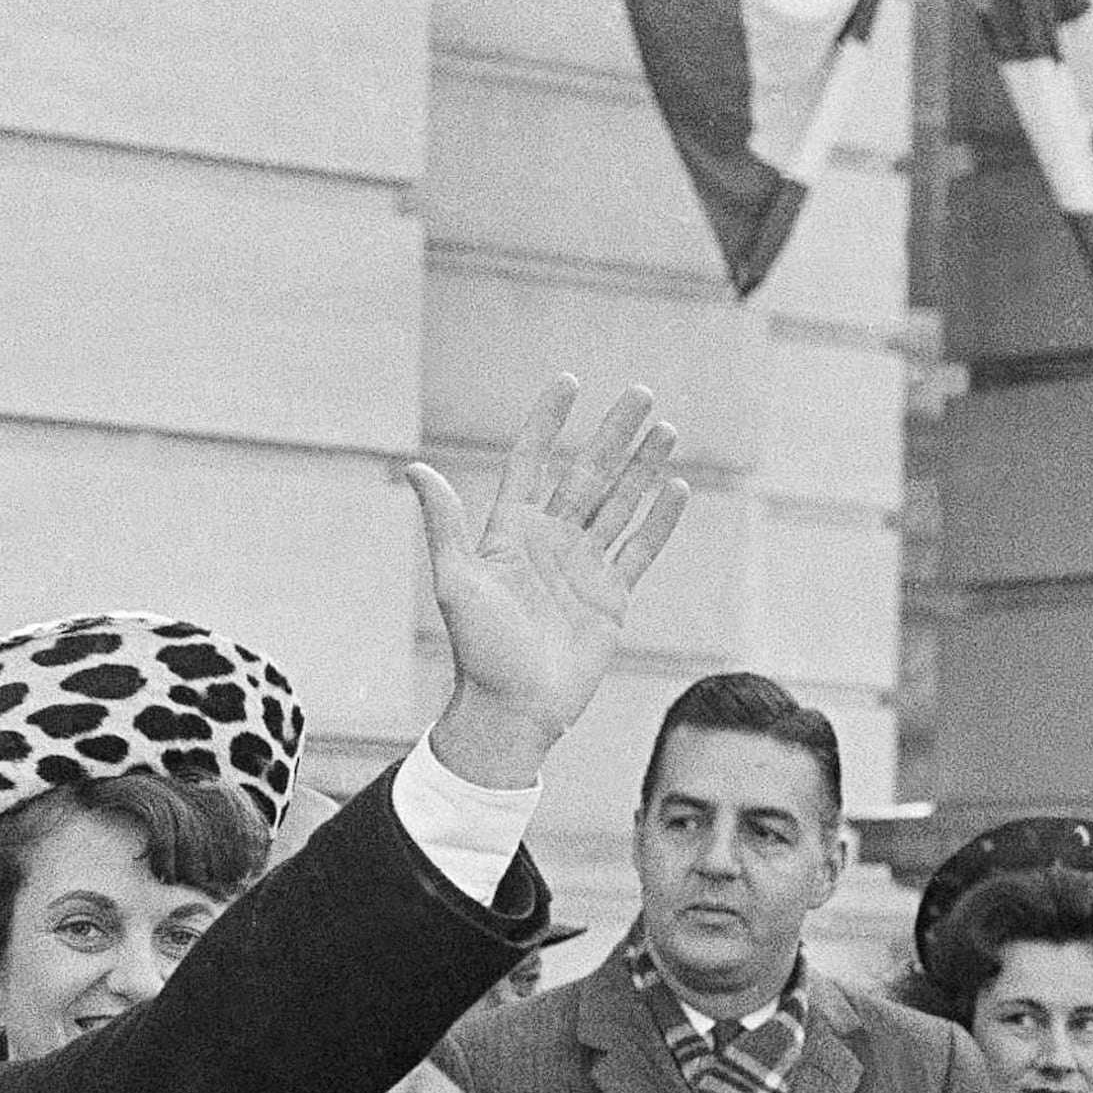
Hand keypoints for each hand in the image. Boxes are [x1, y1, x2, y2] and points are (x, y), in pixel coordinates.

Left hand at [407, 378, 688, 787]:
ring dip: (643, 467)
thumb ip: (444, 524)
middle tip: (642, 392)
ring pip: (620, 504)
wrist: (513, 710)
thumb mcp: (456, 582)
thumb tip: (415, 469)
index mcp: (510, 533)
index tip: (569, 382)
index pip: (532, 462)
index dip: (549, 422)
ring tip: (667, 428)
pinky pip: (640, 550)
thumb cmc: (478, 651)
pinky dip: (660, 521)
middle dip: (614, 433)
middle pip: (588, 474)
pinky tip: (677, 487)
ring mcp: (583, 568)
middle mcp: (549, 543)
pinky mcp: (611, 597)